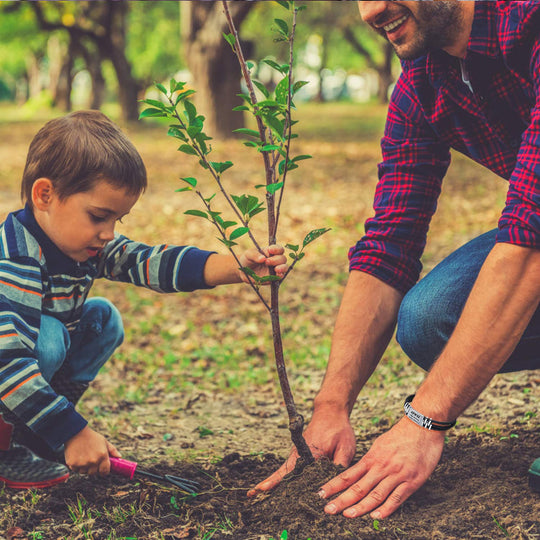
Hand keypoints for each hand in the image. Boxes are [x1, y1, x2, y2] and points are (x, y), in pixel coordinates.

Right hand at [64, 425, 120, 475]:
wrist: (76, 433)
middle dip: (93, 469)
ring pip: (84, 472)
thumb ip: (113, 450)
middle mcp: (93, 461)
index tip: (102, 470)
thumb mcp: (104, 441)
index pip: (105, 471)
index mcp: (102, 456)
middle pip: (94, 473)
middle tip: (92, 461)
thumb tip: (119, 457)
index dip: (104, 471)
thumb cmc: (92, 437)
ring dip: (85, 468)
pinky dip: (76, 466)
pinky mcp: (73, 464)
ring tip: (84, 457)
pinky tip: (77, 457)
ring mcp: (83, 463)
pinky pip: (76, 470)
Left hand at [238, 245, 287, 282]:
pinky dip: (280, 275)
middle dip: (276, 260)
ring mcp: (275, 269)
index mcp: (270, 252)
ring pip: (284, 267)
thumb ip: (255, 255)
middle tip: (267, 262)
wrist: (243, 272)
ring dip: (282, 267)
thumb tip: (263, 258)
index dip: (277, 249)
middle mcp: (275, 260)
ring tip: (276, 269)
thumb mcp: (248, 254)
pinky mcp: (273, 278)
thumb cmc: (247, 260)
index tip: (270, 250)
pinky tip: (277, 275)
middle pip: (282, 258)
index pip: (279, 249)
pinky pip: (280, 276)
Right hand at [247, 406, 355, 495]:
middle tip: (250, 495)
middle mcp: (299, 454)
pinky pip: (289, 469)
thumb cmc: (339, 429)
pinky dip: (280, 478)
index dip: (276, 481)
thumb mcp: (345, 448)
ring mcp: (298, 454)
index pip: (290, 470)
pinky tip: (275, 488)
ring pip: (284, 471)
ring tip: (255, 494)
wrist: (331, 412)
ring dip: (272, 482)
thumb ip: (340, 467)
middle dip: (267, 484)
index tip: (262, 488)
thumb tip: (335, 486)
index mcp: (309, 453)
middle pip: (282, 472)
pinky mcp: (300, 455)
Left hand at [320, 417, 444, 518]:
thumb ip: (371, 459)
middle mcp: (381, 467)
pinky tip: (376, 516)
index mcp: (372, 457)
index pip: (349, 475)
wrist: (422, 426)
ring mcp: (396, 474)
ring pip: (375, 494)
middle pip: (358, 487)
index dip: (334, 485)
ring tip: (347, 515)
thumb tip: (360, 470)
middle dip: (342, 500)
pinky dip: (386, 509)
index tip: (322, 493)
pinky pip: (397, 498)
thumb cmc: (401, 435)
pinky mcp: (412, 481)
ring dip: (361, 507)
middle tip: (328, 510)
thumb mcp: (381, 444)